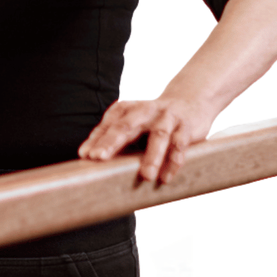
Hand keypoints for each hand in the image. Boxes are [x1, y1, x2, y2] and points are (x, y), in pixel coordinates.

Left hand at [77, 97, 217, 186]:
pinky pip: (180, 145)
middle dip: (112, 141)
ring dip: (152, 157)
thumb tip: (89, 159)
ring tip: (146, 177)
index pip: (110, 123)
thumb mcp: (134, 122)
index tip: (85, 155)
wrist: (191, 99)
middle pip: (127, 125)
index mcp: (130, 110)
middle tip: (98, 158)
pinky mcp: (186, 127)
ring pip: (159, 135)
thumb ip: (115, 137)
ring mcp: (168, 118)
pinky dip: (174, 162)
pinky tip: (166, 178)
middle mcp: (146, 111)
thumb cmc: (154, 118)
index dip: (97, 138)